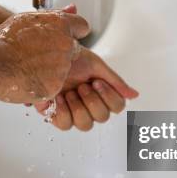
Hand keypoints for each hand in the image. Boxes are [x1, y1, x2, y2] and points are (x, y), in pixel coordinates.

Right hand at [0, 10, 89, 103]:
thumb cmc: (3, 41)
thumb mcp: (27, 19)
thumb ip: (54, 15)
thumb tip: (72, 7)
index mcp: (61, 24)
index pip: (81, 27)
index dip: (72, 32)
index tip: (64, 37)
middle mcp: (66, 44)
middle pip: (73, 50)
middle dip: (60, 53)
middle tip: (37, 55)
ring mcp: (62, 67)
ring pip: (63, 70)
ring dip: (51, 71)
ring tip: (27, 67)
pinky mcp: (55, 86)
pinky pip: (54, 87)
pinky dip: (43, 86)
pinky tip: (27, 79)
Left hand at [34, 4, 138, 130]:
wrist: (41, 52)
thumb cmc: (65, 54)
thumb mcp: (94, 63)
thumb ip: (114, 80)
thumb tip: (135, 94)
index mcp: (100, 91)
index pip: (117, 106)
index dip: (110, 97)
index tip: (95, 81)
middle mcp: (88, 103)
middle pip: (103, 117)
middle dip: (92, 100)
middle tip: (80, 85)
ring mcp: (72, 110)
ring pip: (85, 125)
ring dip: (78, 107)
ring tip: (69, 92)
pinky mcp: (55, 114)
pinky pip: (65, 125)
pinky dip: (63, 111)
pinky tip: (58, 98)